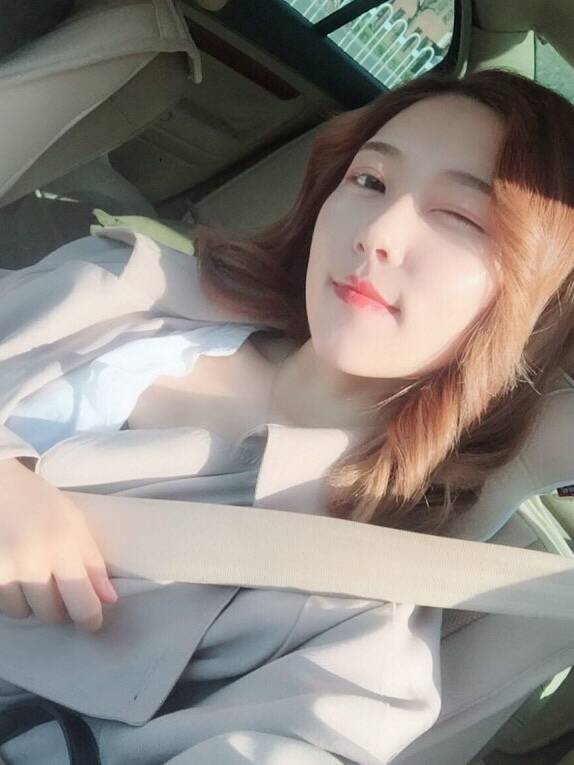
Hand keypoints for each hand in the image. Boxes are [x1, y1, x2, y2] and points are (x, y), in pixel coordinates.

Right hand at [0, 459, 117, 631]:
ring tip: (31, 575)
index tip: (92, 622)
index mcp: (62, 545)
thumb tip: (109, 599)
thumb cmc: (40, 503)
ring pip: (23, 612)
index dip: (90, 619)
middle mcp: (32, 562)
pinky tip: (14, 573)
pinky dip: (10, 595)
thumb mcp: (76, 524)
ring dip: (30, 602)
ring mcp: (4, 570)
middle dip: (59, 607)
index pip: (82, 602)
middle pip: (51, 614)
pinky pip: (2, 603)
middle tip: (59, 587)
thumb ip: (93, 563)